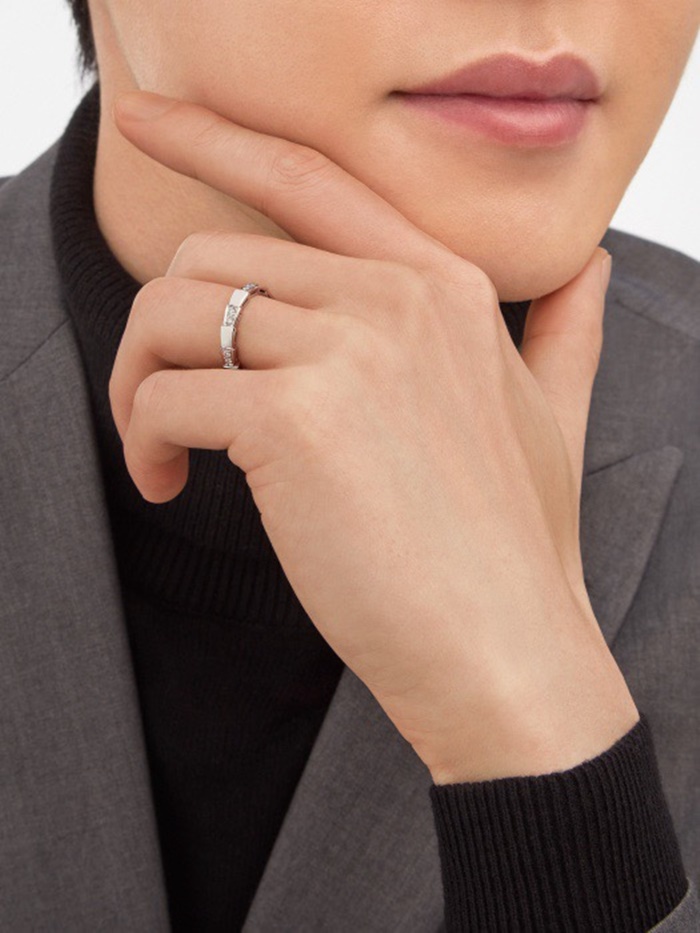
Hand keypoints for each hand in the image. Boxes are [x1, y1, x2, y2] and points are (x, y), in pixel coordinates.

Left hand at [110, 91, 637, 782]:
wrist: (506, 646)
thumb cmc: (514, 545)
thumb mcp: (554, 416)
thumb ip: (565, 331)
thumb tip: (587, 270)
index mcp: (443, 285)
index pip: (307, 175)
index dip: (212, 134)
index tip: (146, 116)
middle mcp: (397, 296)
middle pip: (212, 254)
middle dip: (160, 332)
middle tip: (163, 409)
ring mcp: (350, 350)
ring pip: (174, 312)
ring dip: (141, 383)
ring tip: (163, 451)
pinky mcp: (296, 419)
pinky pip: (169, 397)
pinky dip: (147, 441)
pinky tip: (172, 486)